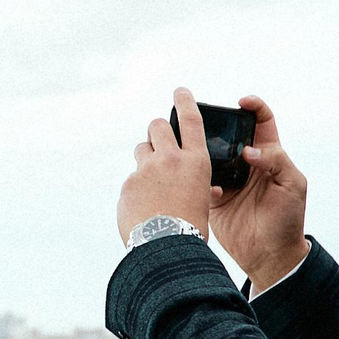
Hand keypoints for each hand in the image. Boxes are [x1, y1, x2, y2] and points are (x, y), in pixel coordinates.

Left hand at [117, 89, 215, 245]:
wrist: (166, 247)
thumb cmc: (192, 229)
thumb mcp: (205, 203)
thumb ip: (203, 189)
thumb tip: (210, 190)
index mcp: (195, 162)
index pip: (191, 120)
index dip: (185, 101)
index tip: (180, 91)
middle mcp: (170, 159)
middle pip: (157, 126)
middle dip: (157, 130)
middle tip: (158, 140)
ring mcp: (146, 170)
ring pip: (141, 150)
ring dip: (146, 159)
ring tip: (151, 181)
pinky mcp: (128, 184)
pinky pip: (132, 179)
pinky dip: (137, 189)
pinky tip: (143, 208)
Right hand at [208, 93, 309, 292]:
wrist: (270, 254)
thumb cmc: (288, 218)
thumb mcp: (293, 185)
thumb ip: (276, 161)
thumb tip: (248, 151)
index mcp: (268, 154)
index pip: (261, 121)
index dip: (253, 107)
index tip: (242, 102)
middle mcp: (245, 163)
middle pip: (229, 133)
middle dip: (219, 124)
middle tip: (209, 122)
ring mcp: (227, 178)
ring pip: (210, 154)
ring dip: (203, 149)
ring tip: (198, 149)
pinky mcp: (213, 196)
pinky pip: (200, 181)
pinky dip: (199, 180)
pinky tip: (209, 189)